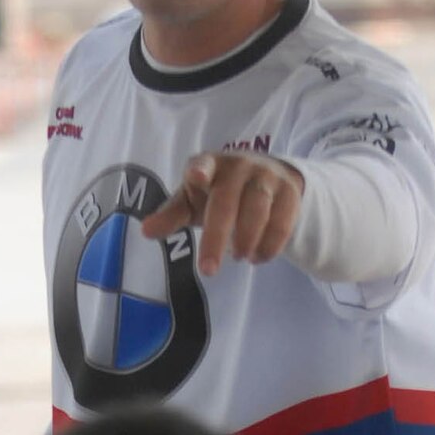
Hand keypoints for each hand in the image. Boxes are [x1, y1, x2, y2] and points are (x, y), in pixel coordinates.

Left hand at [141, 152, 304, 277]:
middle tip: (208, 270)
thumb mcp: (192, 201)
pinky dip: (270, 244)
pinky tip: (257, 258)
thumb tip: (145, 231)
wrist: (267, 180)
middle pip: (226, 201)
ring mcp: (267, 176)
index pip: (203, 165)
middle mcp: (239, 166)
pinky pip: (283, 220)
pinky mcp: (290, 191)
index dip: (200, 171)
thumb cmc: (217, 193)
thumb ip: (171, 216)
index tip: (196, 176)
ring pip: (258, 209)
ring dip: (246, 240)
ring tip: (238, 258)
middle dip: (216, 237)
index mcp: (209, 165)